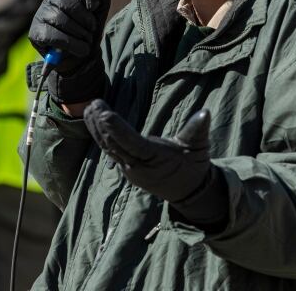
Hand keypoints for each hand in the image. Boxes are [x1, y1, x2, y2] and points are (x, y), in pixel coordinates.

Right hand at [29, 0, 110, 102]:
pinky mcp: (35, 33)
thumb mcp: (100, 13)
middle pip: (65, 0)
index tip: (94, 6)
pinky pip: (52, 36)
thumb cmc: (88, 30)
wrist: (82, 56)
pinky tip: (80, 49)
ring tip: (87, 40)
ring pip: (59, 19)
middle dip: (84, 17)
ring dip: (79, 33)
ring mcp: (40, 15)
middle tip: (92, 28)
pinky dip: (71, 44)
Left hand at [84, 100, 212, 206]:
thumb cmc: (194, 166)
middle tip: (93, 103)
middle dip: (101, 124)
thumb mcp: (199, 147)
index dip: (116, 128)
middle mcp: (138, 166)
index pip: (131, 142)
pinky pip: (109, 150)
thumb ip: (198, 129)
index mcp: (155, 159)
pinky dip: (100, 135)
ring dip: (96, 128)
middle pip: (114, 144)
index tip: (103, 114)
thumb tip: (205, 112)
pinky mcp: (126, 167)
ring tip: (90, 108)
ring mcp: (130, 169)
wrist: (189, 192)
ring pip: (108, 147)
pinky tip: (93, 121)